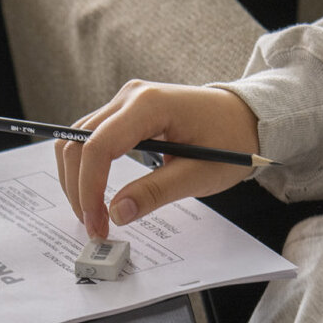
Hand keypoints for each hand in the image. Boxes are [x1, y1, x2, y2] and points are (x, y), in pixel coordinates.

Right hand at [57, 80, 259, 238]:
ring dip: (76, 179)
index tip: (97, 223)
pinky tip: (97, 194)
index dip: (89, 188)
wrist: (245, 116)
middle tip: (94, 226)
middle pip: (78, 142)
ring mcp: (125, 101)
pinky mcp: (125, 111)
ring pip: (77, 140)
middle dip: (77, 187)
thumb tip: (116, 213)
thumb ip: (155, 192)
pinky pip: (91, 138)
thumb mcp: (199, 174)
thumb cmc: (230, 140)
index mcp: (150, 105)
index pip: (98, 146)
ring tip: (93, 214)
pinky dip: (86, 168)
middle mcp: (130, 96)